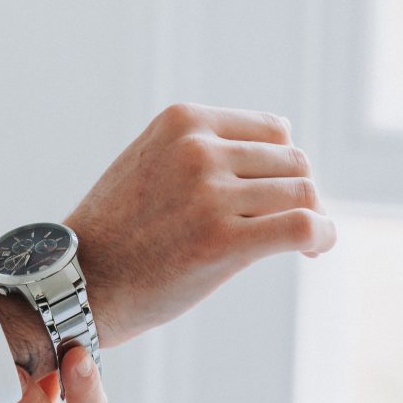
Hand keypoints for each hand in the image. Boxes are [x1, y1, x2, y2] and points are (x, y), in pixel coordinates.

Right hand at [65, 103, 336, 346]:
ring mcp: (209, 193)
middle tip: (286, 225)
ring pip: (303, 192)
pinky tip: (315, 252)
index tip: (278, 194)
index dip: (283, 164)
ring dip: (310, 218)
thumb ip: (202, 150)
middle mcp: (197, 149)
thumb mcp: (151, 162)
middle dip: (296, 193)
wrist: (79, 280)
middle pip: (293, 160)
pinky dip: (323, 237)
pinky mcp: (222, 240)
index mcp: (182, 121)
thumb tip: (278, 160)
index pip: (273, 129)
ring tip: (302, 245)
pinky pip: (305, 226)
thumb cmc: (117, 230)